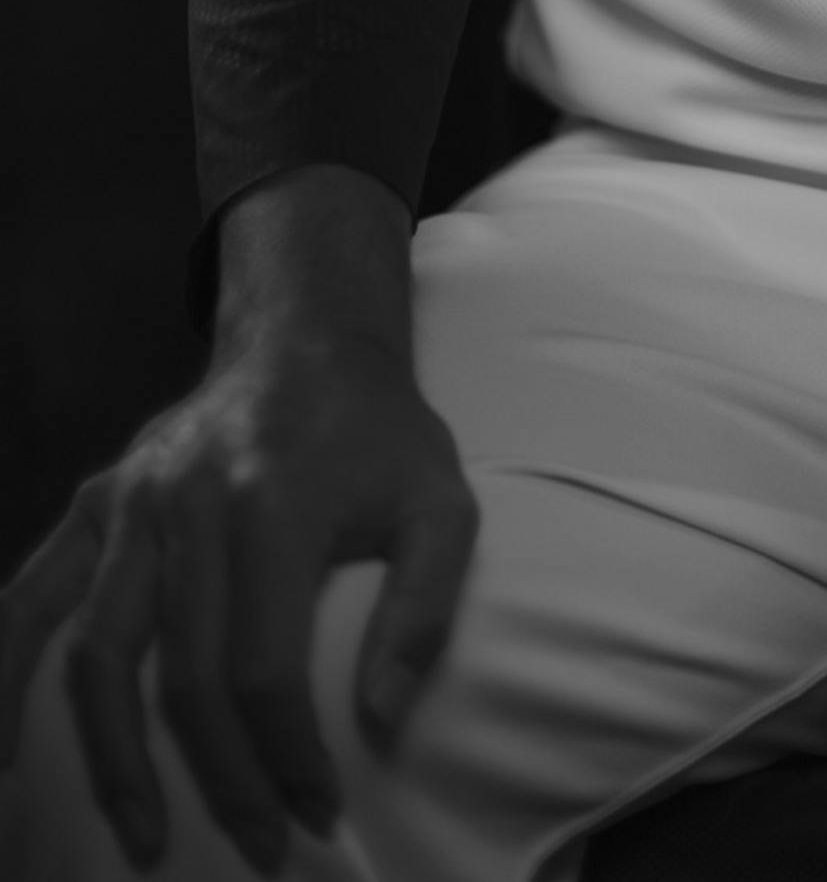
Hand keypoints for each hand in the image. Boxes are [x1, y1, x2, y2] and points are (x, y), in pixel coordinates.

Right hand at [0, 334, 476, 874]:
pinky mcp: (95, 500)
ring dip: (110, 759)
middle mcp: (189, 501)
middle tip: (256, 849)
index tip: (318, 813)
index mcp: (274, 502)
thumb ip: (423, 607)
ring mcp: (130, 500)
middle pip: (183, 676)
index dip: (285, 754)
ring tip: (140, 838)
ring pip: (96, 652)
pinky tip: (8, 755)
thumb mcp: (439, 501)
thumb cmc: (378, 435)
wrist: (305, 340)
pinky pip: (32, 597)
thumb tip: (381, 721)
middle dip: (218, 781)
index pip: (263, 667)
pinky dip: (8, 674)